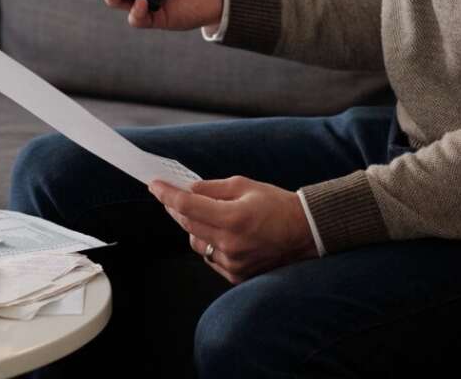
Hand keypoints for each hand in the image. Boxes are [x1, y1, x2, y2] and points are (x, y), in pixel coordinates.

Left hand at [148, 176, 318, 284]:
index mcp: (233, 218)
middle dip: (176, 208)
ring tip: (203, 212)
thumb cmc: (277, 205)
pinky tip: (217, 231)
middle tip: (170, 195)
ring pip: (196, 243)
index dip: (167, 195)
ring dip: (193, 226)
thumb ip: (212, 188)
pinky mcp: (236, 275)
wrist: (305, 232)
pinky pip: (210, 257)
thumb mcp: (244, 185)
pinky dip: (208, 242)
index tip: (155, 186)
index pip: (188, 206)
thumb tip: (188, 190)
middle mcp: (230, 244)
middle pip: (188, 225)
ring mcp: (233, 263)